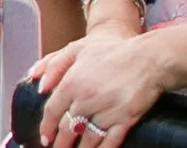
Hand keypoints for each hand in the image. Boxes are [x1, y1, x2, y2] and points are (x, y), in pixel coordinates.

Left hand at [29, 26, 170, 147]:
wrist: (147, 57)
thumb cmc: (112, 51)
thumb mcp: (77, 49)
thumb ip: (53, 65)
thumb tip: (39, 84)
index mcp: (72, 82)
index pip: (53, 111)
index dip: (47, 127)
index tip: (45, 137)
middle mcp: (86, 99)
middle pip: (67, 129)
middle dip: (61, 142)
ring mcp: (106, 111)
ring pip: (87, 138)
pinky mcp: (125, 119)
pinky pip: (109, 142)